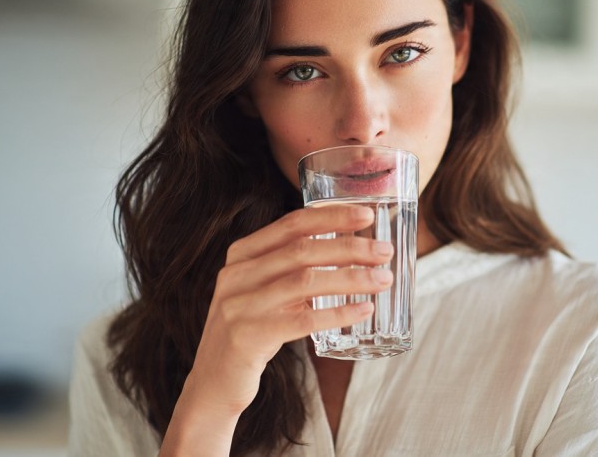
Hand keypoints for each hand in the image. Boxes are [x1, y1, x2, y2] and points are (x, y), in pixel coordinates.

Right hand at [160, 204, 391, 453]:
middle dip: (350, 247)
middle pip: (303, 250)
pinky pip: (303, 320)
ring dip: (351, 278)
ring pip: (306, 282)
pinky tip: (363, 310)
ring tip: (382, 280)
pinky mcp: (248, 337)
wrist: (213, 383)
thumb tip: (350, 250)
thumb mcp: (264, 291)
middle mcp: (238, 274)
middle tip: (385, 252)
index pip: (292, 224)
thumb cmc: (251, 331)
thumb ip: (292, 270)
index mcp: (242, 255)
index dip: (332, 216)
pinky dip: (338, 313)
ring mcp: (239, 305)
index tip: (367, 216)